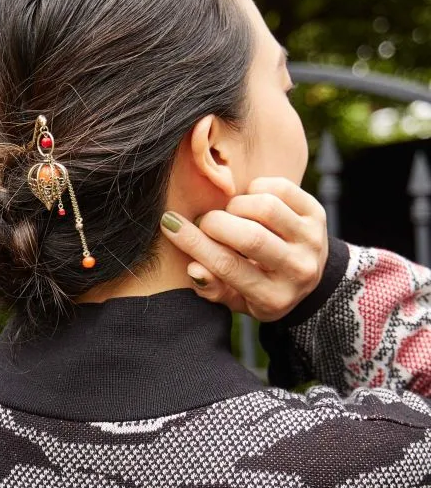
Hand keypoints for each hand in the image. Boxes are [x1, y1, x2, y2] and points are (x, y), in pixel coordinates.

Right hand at [159, 177, 328, 320]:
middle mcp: (298, 270)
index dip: (194, 243)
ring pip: (266, 208)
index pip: (228, 267)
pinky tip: (250, 201)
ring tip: (231, 215)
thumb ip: (212, 288)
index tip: (170, 224)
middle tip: (205, 222)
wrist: (311, 276)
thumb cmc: (261, 287)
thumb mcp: (237, 299)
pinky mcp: (318, 214)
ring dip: (237, 205)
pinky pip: (281, 188)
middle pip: (250, 238)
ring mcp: (312, 240)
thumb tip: (194, 267)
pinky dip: (257, 188)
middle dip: (215, 223)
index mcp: (273, 298)